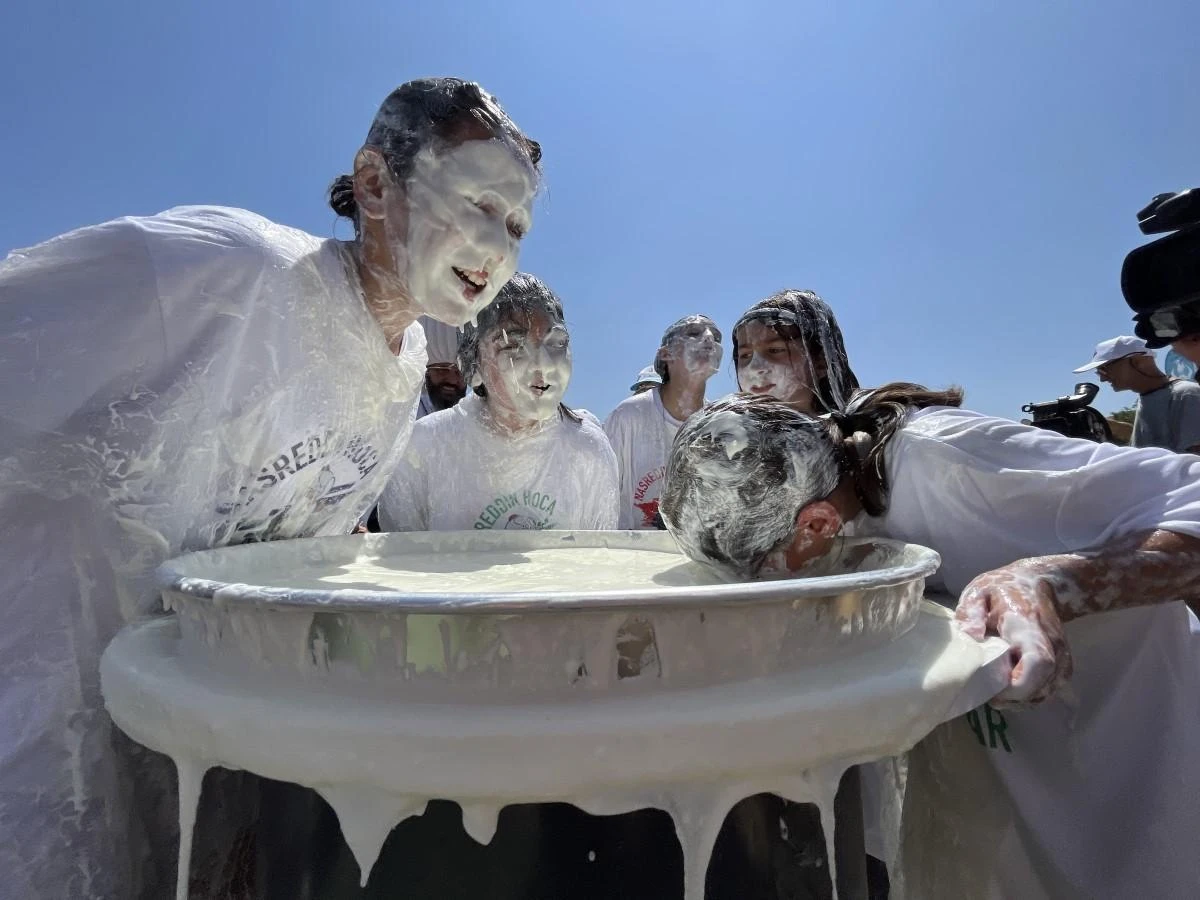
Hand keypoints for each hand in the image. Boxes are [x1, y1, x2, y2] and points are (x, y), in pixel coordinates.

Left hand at [955, 561, 1073, 703]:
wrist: (1038, 582)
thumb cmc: (1004, 588)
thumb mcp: (978, 592)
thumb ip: (971, 612)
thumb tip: (971, 636)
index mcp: (1027, 626)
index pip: (1037, 662)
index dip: (1019, 685)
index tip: (995, 692)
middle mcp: (1051, 643)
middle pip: (1043, 683)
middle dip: (1016, 698)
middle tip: (989, 697)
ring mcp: (1061, 653)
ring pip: (1049, 689)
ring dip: (1024, 700)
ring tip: (999, 695)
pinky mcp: (1063, 660)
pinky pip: (1051, 687)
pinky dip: (1033, 695)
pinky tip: (1014, 691)